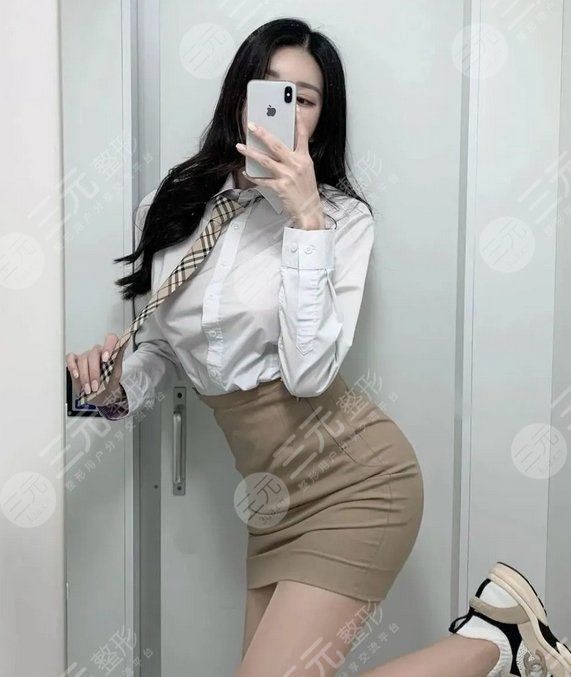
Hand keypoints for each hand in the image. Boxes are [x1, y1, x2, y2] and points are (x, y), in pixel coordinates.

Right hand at [66, 333, 127, 406]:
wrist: (100, 396)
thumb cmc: (109, 384)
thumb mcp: (116, 373)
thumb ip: (118, 358)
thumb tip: (125, 342)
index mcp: (109, 352)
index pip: (110, 339)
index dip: (108, 346)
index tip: (106, 359)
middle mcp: (97, 352)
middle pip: (94, 354)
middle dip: (94, 372)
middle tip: (96, 386)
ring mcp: (85, 356)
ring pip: (83, 359)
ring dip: (85, 376)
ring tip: (88, 389)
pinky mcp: (74, 361)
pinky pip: (70, 358)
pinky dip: (72, 367)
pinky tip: (76, 376)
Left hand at [236, 109, 325, 229]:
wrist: (309, 211)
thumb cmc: (306, 192)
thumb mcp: (306, 171)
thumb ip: (295, 159)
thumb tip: (280, 150)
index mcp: (305, 159)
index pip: (302, 136)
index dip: (298, 121)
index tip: (293, 109)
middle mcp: (297, 165)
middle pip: (277, 144)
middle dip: (262, 133)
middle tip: (251, 125)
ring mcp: (288, 176)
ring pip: (266, 160)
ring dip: (251, 153)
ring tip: (240, 146)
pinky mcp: (280, 187)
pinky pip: (263, 179)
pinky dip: (253, 176)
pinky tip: (246, 172)